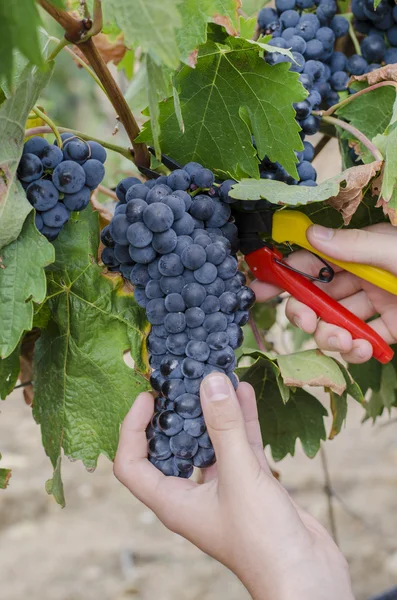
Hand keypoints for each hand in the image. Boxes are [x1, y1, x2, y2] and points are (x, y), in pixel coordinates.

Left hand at [114, 373, 353, 599]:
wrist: (307, 578)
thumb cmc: (264, 541)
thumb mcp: (240, 477)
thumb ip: (225, 427)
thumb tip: (210, 381)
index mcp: (173, 501)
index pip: (132, 463)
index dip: (132, 429)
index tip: (149, 398)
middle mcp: (192, 494)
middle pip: (171, 447)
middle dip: (176, 413)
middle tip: (181, 381)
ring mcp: (222, 489)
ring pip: (209, 442)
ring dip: (211, 412)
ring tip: (215, 378)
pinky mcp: (249, 485)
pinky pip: (239, 445)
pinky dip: (241, 421)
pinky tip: (244, 393)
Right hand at [252, 223, 396, 362]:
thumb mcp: (394, 250)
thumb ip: (355, 245)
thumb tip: (311, 235)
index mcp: (361, 253)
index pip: (314, 261)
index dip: (285, 273)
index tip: (260, 287)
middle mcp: (364, 278)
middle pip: (318, 296)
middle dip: (303, 312)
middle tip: (304, 323)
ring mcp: (375, 304)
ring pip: (335, 322)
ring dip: (330, 336)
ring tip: (344, 342)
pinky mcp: (390, 330)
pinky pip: (363, 342)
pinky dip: (356, 351)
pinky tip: (363, 349)